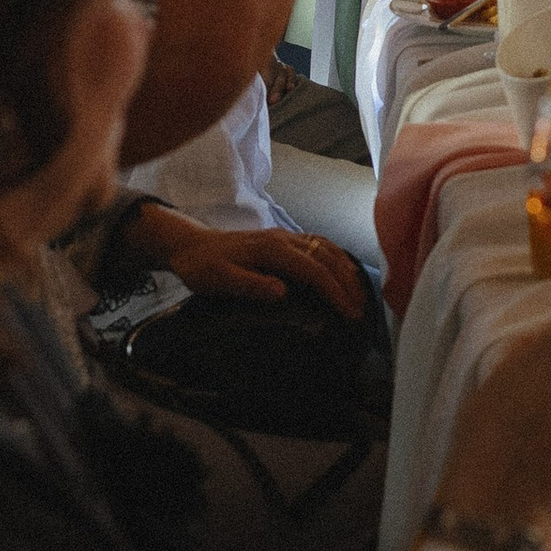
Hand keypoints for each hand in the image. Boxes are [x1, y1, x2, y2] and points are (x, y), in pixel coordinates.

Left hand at [123, 203, 367, 318]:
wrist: (189, 245)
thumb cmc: (201, 266)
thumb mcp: (217, 279)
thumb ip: (249, 284)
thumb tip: (282, 292)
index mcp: (271, 249)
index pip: (314, 270)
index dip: (334, 291)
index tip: (348, 314)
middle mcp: (283, 239)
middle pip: (327, 257)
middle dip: (347, 284)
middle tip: (361, 311)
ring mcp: (285, 237)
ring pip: (326, 248)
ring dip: (346, 270)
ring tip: (358, 294)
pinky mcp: (283, 240)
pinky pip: (319, 245)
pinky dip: (336, 258)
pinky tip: (342, 272)